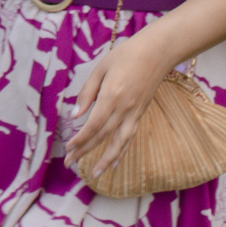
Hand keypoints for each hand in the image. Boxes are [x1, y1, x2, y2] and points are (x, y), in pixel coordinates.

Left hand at [64, 36, 173, 180]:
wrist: (157, 52)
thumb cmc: (125, 56)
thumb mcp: (100, 68)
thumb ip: (87, 92)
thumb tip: (75, 115)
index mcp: (112, 96)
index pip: (94, 125)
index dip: (81, 139)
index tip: (68, 147)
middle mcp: (125, 109)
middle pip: (103, 136)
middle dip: (85, 151)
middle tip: (70, 164)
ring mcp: (135, 113)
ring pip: (120, 142)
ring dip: (106, 159)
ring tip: (95, 174)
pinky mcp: (140, 113)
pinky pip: (130, 137)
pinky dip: (122, 151)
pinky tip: (115, 162)